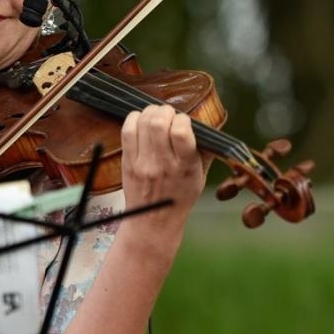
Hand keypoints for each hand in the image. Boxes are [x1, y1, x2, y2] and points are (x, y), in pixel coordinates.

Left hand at [118, 104, 206, 250]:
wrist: (154, 221)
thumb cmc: (180, 198)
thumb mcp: (200, 177)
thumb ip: (204, 152)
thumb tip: (206, 127)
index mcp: (185, 167)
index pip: (181, 131)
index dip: (183, 119)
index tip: (184, 122)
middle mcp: (163, 164)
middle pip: (158, 123)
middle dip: (165, 111)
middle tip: (168, 115)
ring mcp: (142, 163)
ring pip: (142, 123)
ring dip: (150, 112)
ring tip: (156, 116)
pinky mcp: (128, 162)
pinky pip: (127, 131)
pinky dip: (134, 119)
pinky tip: (141, 121)